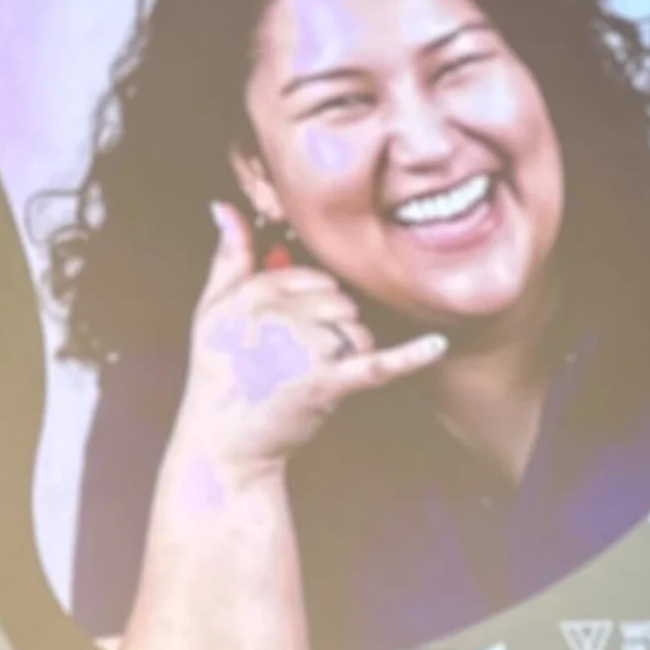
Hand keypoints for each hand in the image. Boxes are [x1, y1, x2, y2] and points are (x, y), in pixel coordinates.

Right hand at [165, 201, 445, 487]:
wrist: (225, 442)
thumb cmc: (219, 373)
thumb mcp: (212, 309)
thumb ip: (228, 258)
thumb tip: (225, 207)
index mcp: (255, 290)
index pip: (315, 279)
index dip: (314, 305)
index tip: (290, 333)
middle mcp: (278, 313)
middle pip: (341, 303)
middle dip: (334, 329)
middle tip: (299, 361)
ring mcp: (302, 348)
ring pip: (357, 332)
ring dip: (349, 355)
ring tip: (314, 376)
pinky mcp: (325, 383)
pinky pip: (376, 363)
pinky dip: (410, 356)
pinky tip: (438, 344)